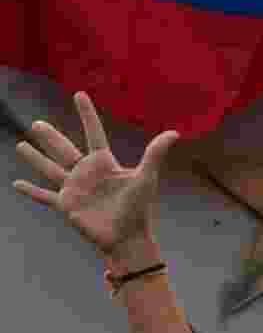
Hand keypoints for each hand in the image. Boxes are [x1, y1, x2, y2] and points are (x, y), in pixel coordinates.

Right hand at [13, 92, 178, 258]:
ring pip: (50, 169)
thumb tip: (174, 133)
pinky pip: (44, 196)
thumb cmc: (139, 208)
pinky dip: (31, 191)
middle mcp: (87, 173)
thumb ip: (155, 154)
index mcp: (104, 163)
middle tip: (37, 124)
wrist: (128, 237)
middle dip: (50, 137)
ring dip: (35, 158)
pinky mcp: (66, 205)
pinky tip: (16, 184)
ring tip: (21, 145)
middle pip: (64, 149)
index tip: (79, 95)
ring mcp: (75, 189)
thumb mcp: (145, 178)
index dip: (87, 114)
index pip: (94, 132)